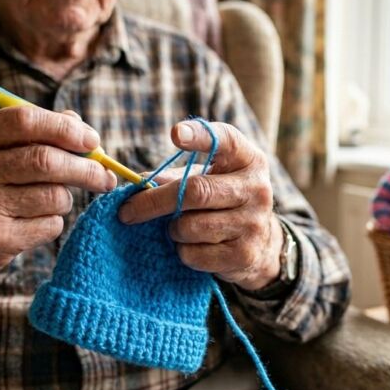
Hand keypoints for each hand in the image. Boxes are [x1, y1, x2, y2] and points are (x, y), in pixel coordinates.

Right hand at [0, 106, 116, 324]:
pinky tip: (32, 223)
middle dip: (85, 167)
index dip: (65, 128)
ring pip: (54, 195)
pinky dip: (53, 222)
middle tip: (104, 175)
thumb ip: (26, 135)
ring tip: (50, 201)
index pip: (24, 120)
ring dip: (65, 198)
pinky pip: (50, 225)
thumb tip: (77, 123)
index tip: (92, 141)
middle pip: (46, 160)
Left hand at [117, 121, 282, 290]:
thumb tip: (136, 184)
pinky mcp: (244, 255)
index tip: (175, 134)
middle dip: (154, 202)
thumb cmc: (222, 201)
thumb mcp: (207, 179)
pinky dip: (183, 251)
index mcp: (248, 160)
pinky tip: (193, 245)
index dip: (200, 136)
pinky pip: (194, 254)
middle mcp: (256, 188)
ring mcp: (253, 223)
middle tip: (127, 211)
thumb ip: (175, 176)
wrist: (262, 243)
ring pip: (190, 226)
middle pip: (195, 191)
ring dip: (172, 229)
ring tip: (178, 228)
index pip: (226, 140)